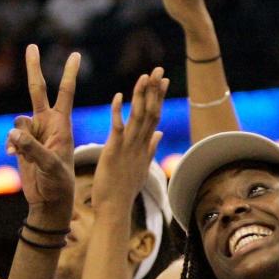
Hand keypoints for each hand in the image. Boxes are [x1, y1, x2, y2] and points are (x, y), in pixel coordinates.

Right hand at [6, 45, 80, 225]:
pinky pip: (10, 136)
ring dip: (16, 135)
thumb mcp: (50, 166)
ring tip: (21, 153)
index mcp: (62, 125)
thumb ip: (32, 148)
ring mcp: (34, 133)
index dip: (69, 74)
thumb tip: (13, 133)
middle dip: (34, 69)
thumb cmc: (59, 184)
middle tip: (32, 46)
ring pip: (18, 121)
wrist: (50, 200)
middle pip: (38, 91)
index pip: (65, 93)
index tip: (75, 54)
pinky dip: (10, 145)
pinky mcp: (22, 143)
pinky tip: (12, 155)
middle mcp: (48, 124)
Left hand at [92, 68, 167, 218]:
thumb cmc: (124, 189)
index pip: (155, 117)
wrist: (115, 208)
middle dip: (155, 90)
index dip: (159, 97)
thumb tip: (159, 135)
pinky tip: (119, 97)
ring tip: (145, 76)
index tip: (164, 80)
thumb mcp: (141, 166)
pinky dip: (119, 112)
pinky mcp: (114, 151)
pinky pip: (118, 128)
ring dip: (142, 96)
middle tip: (159, 70)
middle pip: (151, 112)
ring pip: (139, 117)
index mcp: (145, 146)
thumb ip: (151, 148)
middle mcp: (140, 145)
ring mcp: (129, 148)